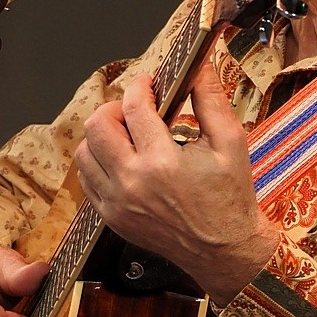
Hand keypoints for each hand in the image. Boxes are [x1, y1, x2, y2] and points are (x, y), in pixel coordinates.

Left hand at [76, 63, 278, 304]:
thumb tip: (198, 65)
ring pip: (85, 153)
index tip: (150, 83)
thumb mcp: (231, 142)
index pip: (135, 108)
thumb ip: (211, 98)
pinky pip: (87, 180)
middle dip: (116, 108)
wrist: (225, 251)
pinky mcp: (112, 218)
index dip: (141, 86)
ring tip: (129, 135)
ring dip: (103, 136)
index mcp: (163, 163)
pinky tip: (124, 159)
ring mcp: (117, 204)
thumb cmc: (231, 197)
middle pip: (97, 126)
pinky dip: (100, 162)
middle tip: (136, 110)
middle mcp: (133, 183)